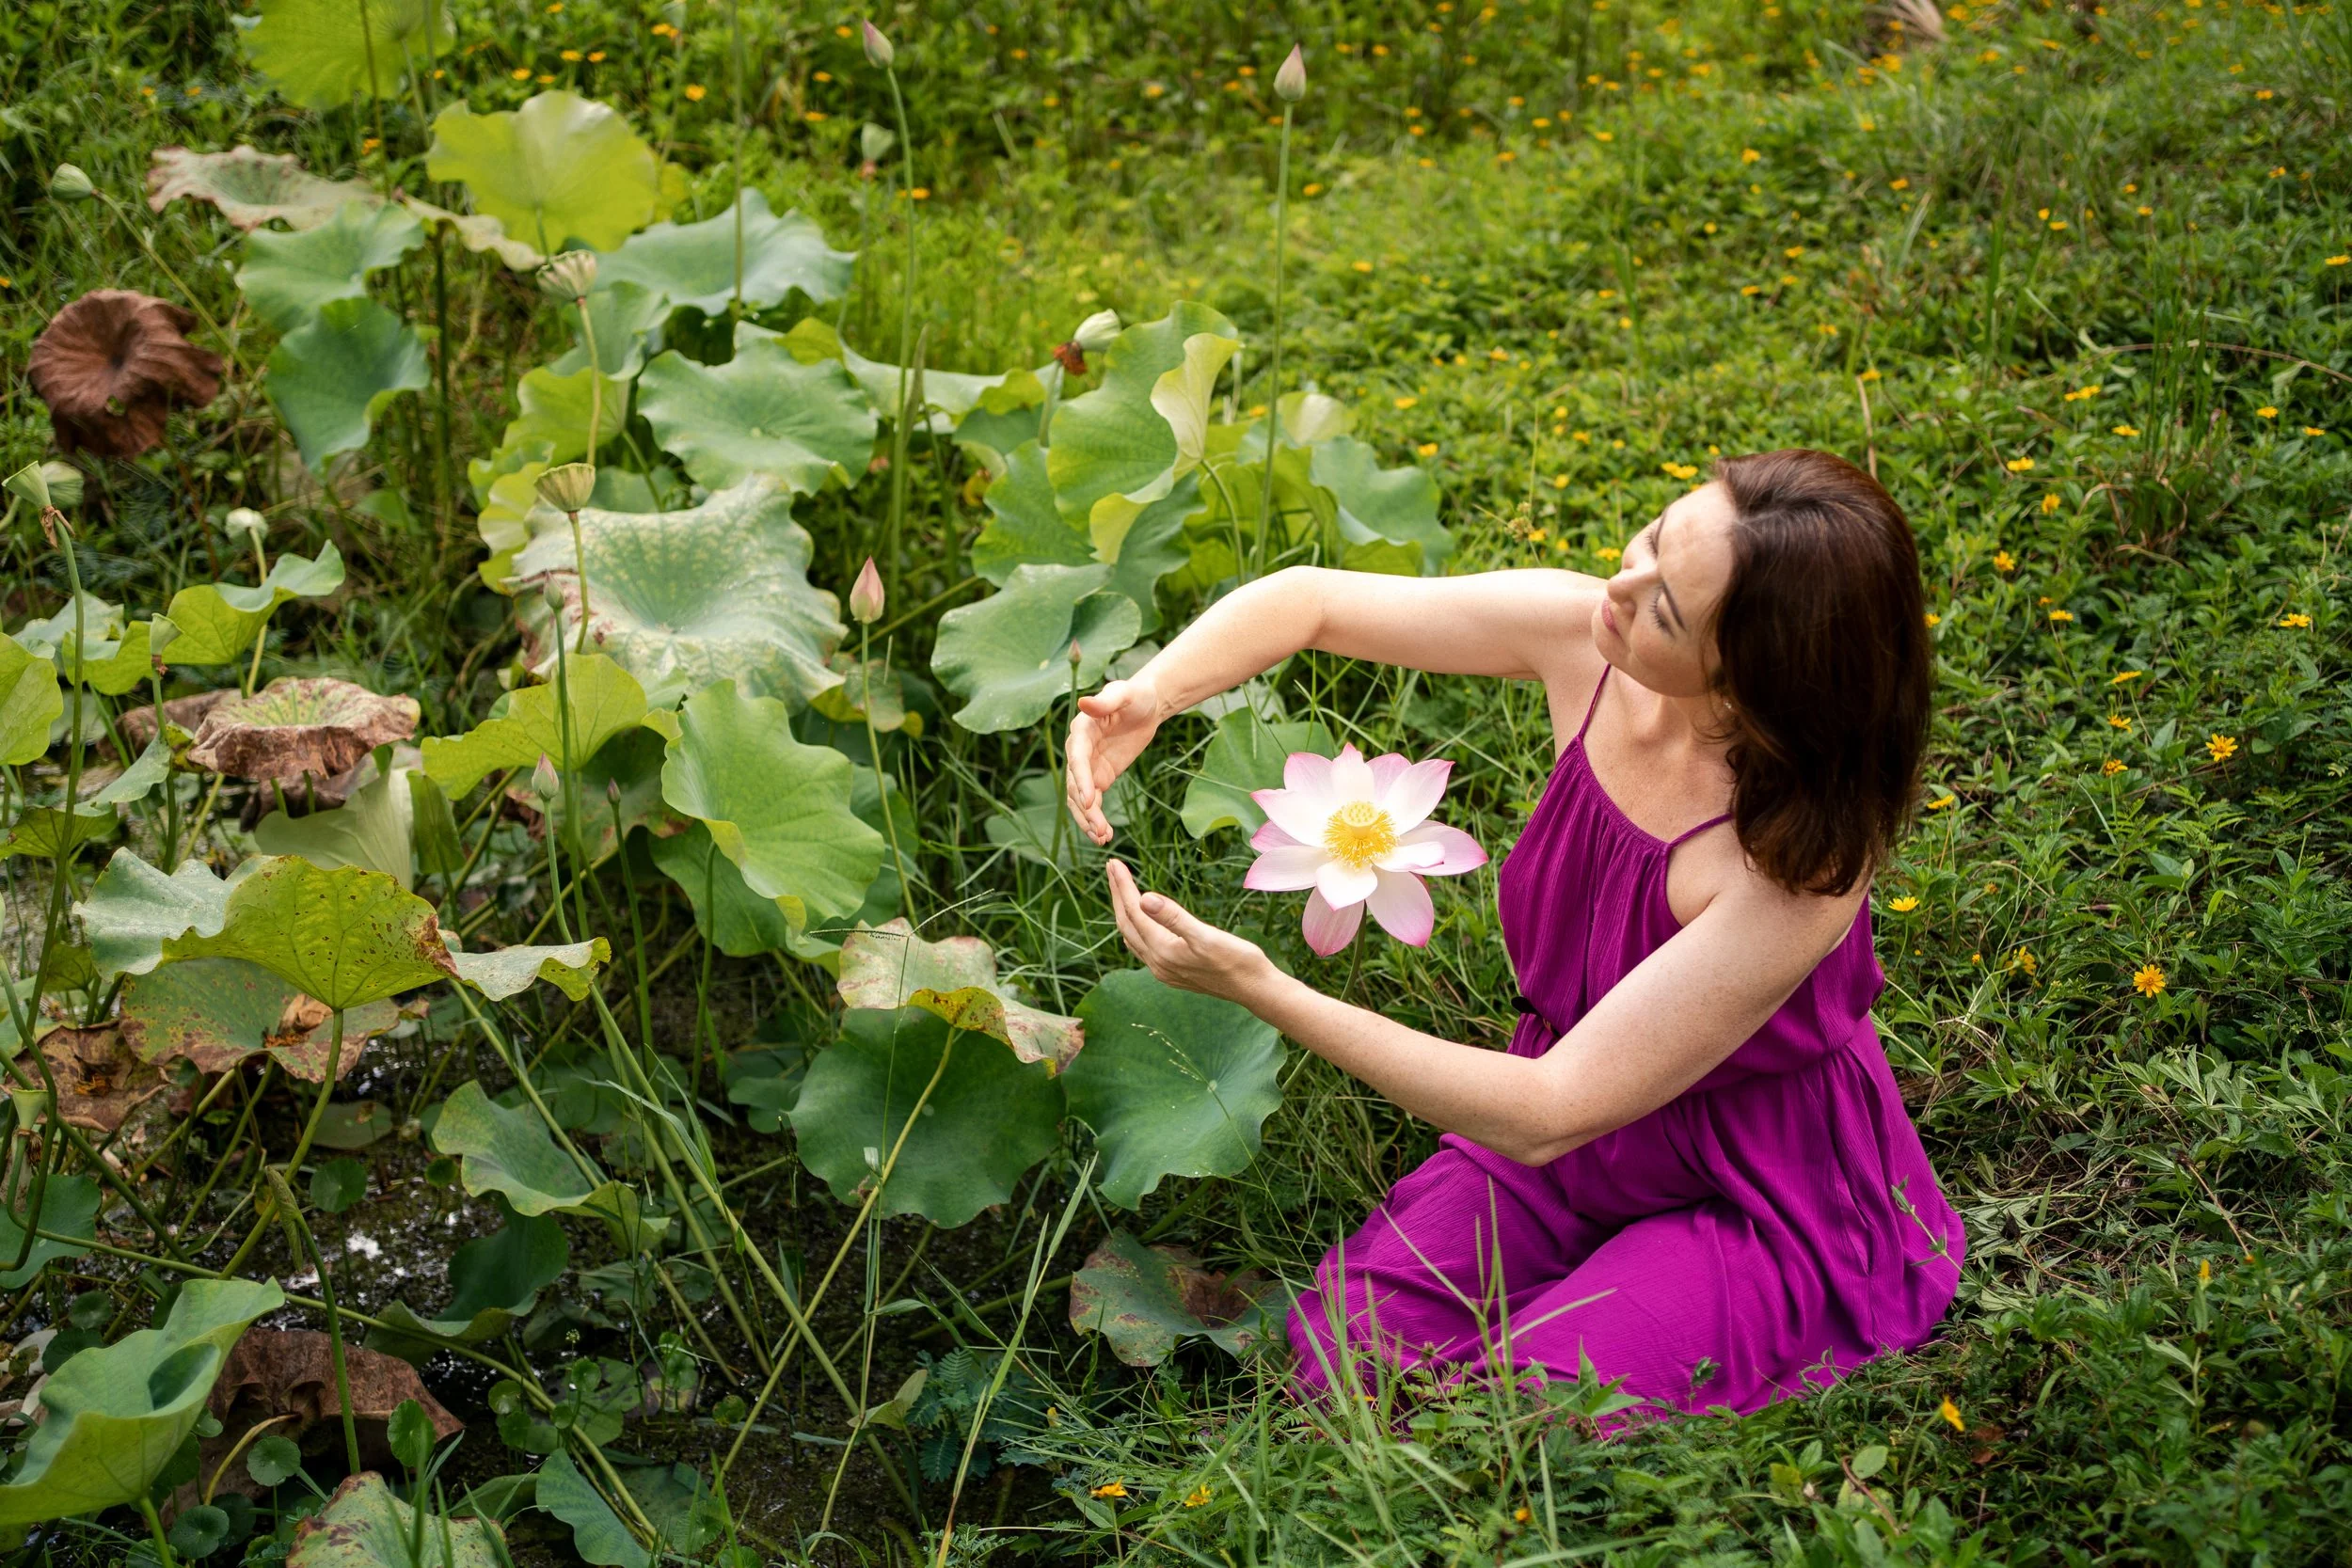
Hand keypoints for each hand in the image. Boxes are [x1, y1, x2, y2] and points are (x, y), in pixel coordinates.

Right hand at [1066, 676, 1164, 844]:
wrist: (1146, 705)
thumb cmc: (1135, 695)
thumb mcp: (1124, 693)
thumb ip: (1106, 700)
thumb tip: (1083, 702)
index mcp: (1081, 731)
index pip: (1077, 758)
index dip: (1082, 780)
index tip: (1089, 800)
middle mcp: (1079, 751)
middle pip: (1076, 785)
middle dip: (1085, 809)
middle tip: (1099, 830)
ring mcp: (1088, 767)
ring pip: (1081, 799)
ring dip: (1088, 819)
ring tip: (1102, 838)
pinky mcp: (1100, 777)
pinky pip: (1093, 802)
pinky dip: (1097, 818)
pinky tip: (1106, 835)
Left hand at [1105, 861, 1277, 1004]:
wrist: (1255, 989)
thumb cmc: (1238, 960)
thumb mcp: (1206, 936)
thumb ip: (1173, 917)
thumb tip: (1144, 897)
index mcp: (1163, 951)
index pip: (1134, 912)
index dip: (1122, 886)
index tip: (1113, 862)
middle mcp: (1157, 963)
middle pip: (1127, 923)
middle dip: (1118, 894)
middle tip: (1111, 867)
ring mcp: (1163, 971)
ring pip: (1132, 936)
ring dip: (1123, 911)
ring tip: (1120, 888)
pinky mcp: (1172, 973)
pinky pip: (1142, 947)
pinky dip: (1135, 928)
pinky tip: (1138, 922)